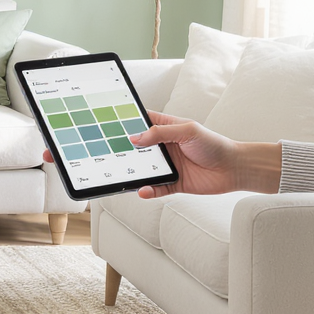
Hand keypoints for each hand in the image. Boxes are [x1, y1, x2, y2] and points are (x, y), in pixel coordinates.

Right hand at [41, 111, 280, 197]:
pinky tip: (142, 191)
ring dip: (121, 173)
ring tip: (104, 175)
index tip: (83, 122)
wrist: (237, 168)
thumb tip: (134, 138)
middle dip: (99, 150)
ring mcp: (160, 166)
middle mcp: (154, 147)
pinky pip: (151, 189)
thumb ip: (160, 133)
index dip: (105, 122)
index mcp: (156, 127)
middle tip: (75, 152)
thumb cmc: (214, 143)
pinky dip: (146, 191)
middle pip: (121, 148)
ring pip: (133, 170)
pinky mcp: (169, 185)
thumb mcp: (188, 130)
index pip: (126, 122)